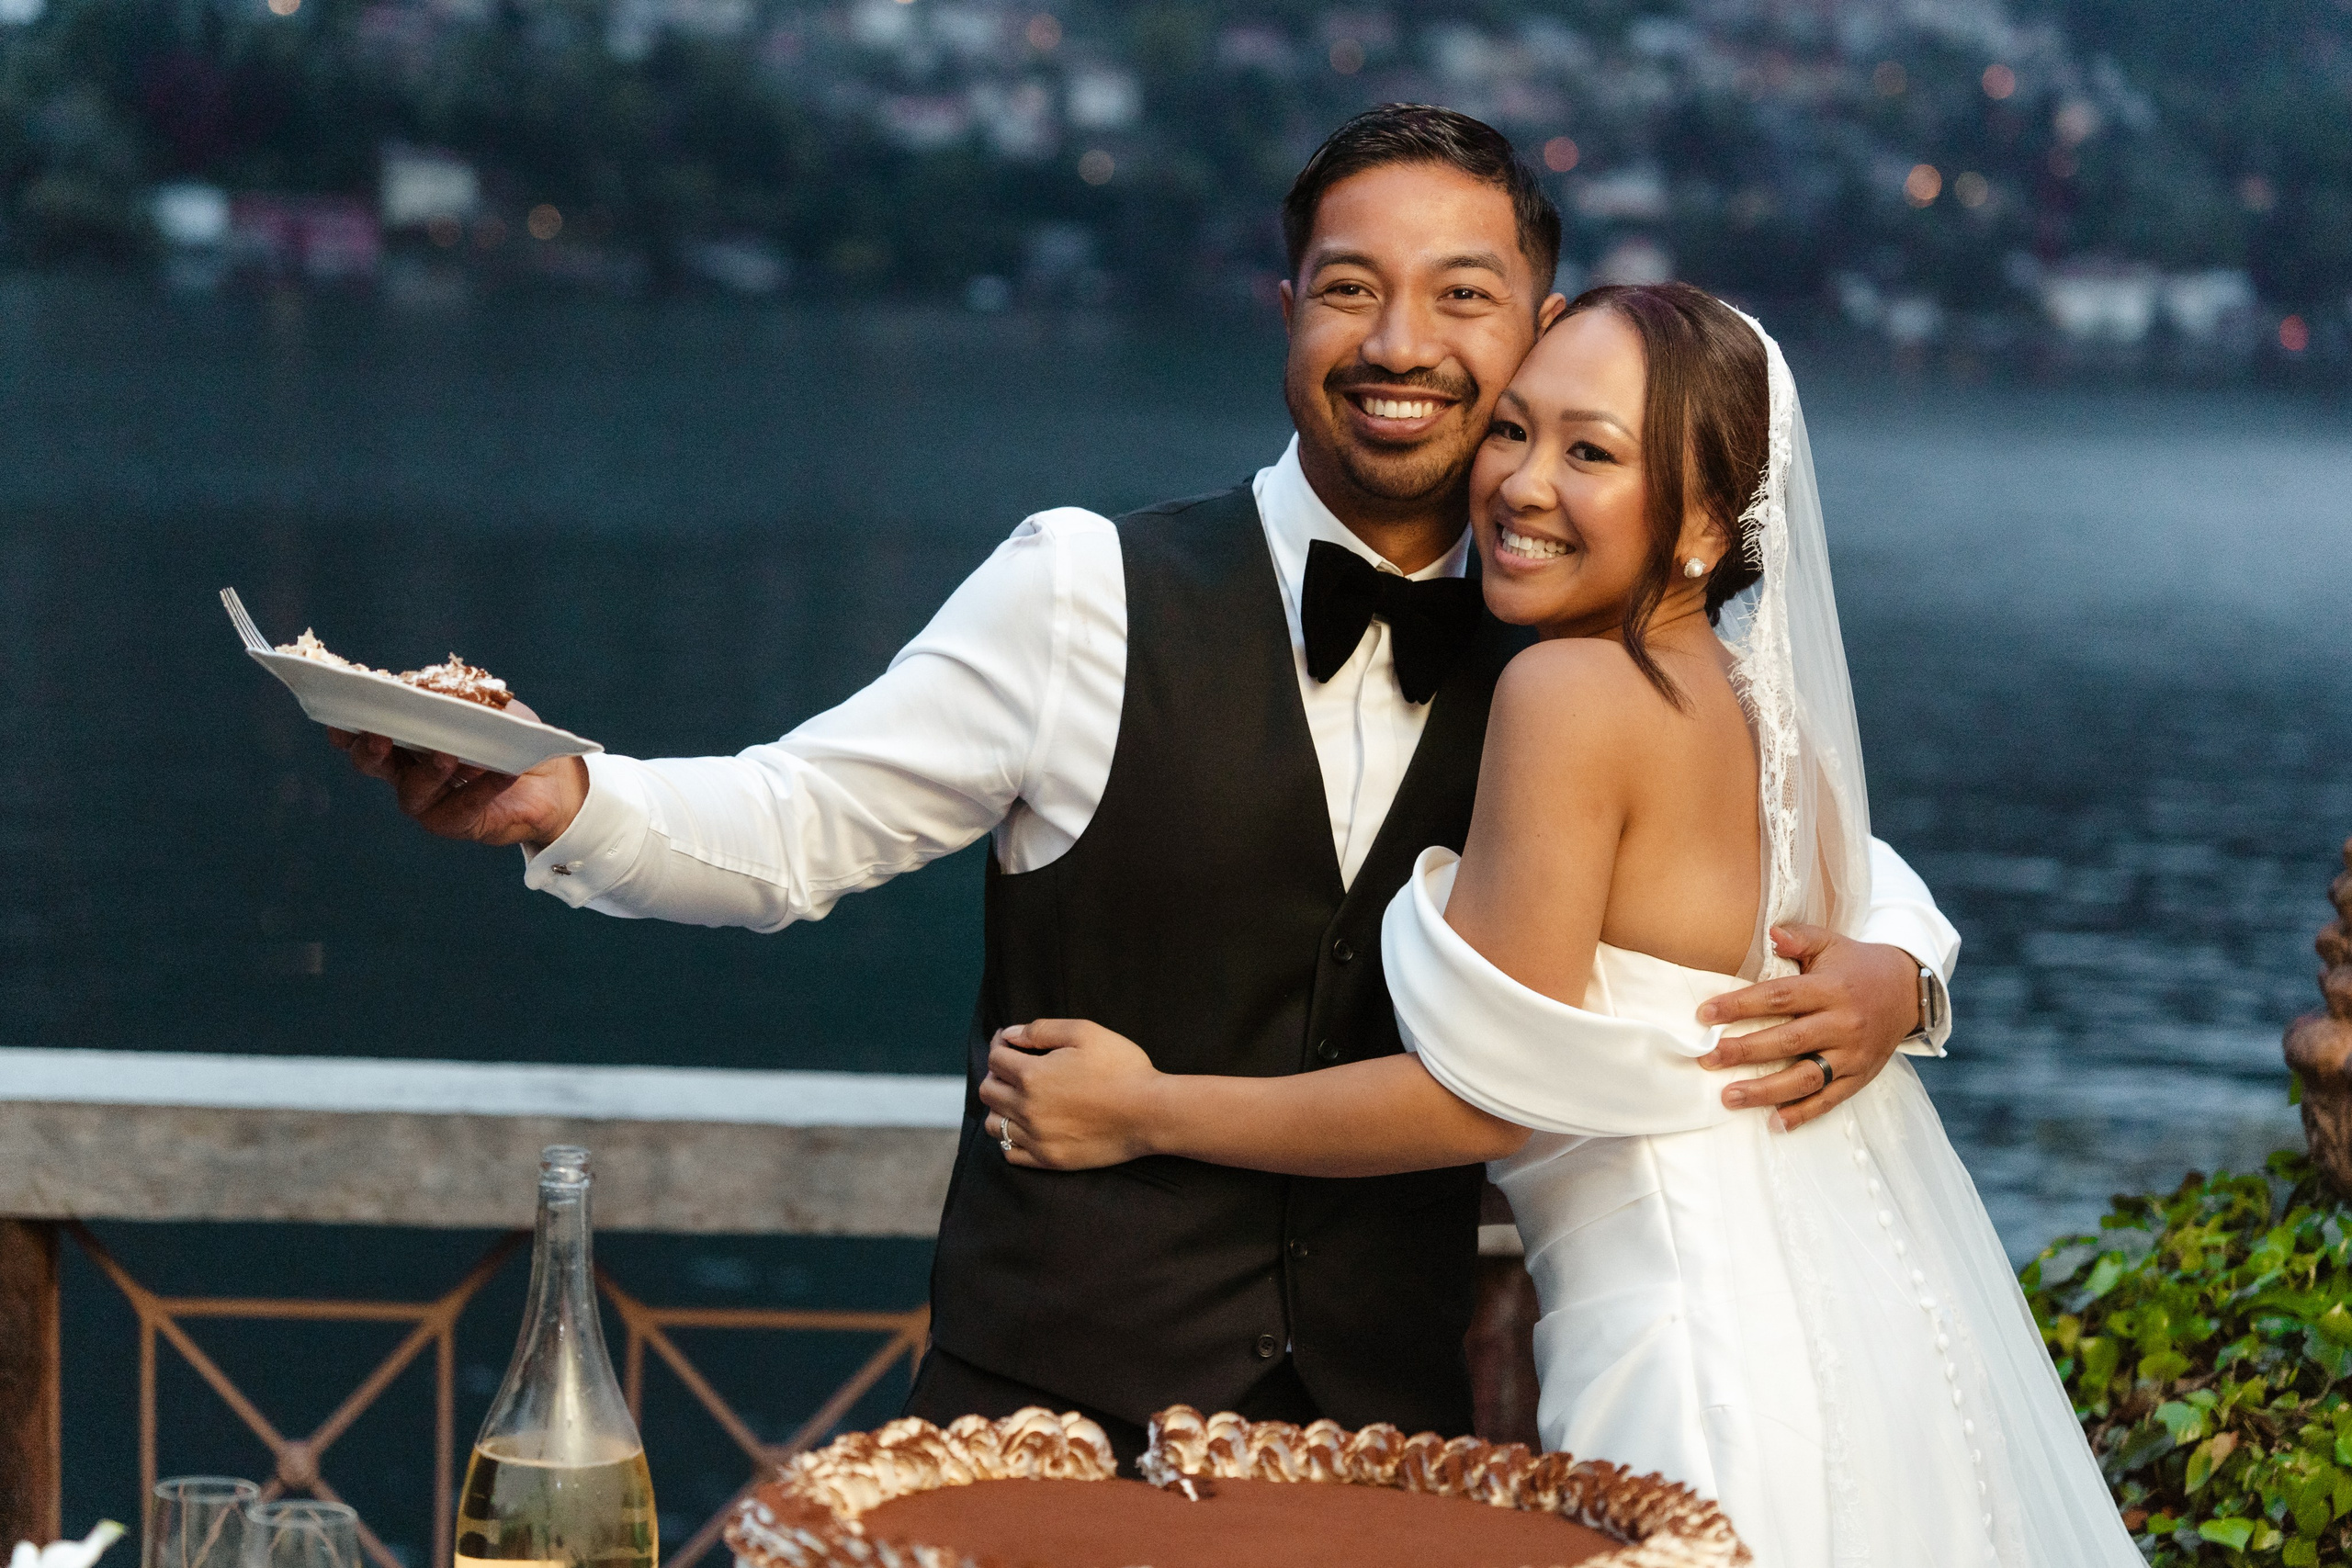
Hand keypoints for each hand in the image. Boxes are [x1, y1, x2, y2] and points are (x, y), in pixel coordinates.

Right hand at [329, 700, 588, 849]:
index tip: (340, 715)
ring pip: (413, 791)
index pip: (361, 734)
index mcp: (404, 738)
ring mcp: (428, 801)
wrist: (551, 777)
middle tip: (380, 736)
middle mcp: (406, 771)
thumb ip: (462, 696)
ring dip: (430, 771)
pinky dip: (482, 788)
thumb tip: (436, 687)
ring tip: (449, 756)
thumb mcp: (490, 706)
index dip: (344, 728)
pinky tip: (502, 773)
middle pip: (372, 764)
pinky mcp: (456, 823)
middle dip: (371, 750)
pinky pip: (464, 807)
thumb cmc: (507, 735)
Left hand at [978, 1019, 1162, 1169]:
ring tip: (1018, 1098)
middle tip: (1015, 1067)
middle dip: (996, 1074)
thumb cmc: (1122, 1068)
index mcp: (1032, 1076)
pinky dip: (1009, 1139)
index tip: (1011, 1042)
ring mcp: (1037, 1138)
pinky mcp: (1050, 1159)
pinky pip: (1010, 1153)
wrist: (1150, 1112)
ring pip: (994, 1124)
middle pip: (988, 1091)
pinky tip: (1025, 1127)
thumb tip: (1011, 1035)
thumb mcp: (1085, 1033)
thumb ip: (1042, 1030)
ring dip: (999, 1107)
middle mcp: (1027, 1109)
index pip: (995, 1058)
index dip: (1000, 1044)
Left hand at [1693, 926, 1921, 1131]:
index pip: (1779, 997)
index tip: (1705, 1015)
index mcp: (1831, 988)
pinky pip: (1831, 1099)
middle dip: (1744, 1051)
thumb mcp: (1831, 943)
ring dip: (1766, 1090)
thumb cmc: (1856, 966)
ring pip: (1807, 1077)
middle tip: (1708, 1059)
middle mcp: (1844, 1023)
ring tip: (1729, 1096)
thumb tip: (1770, 932)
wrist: (1909, 992)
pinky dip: (1803, 1113)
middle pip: (1788, 1041)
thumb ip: (1799, 939)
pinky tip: (1775, 1123)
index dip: (1740, 1006)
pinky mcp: (1861, 1076)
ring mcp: (1853, 1054)